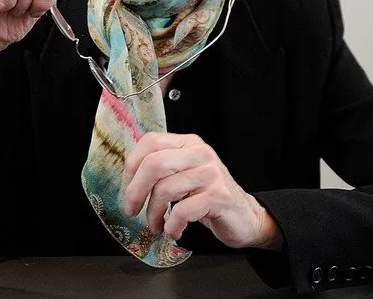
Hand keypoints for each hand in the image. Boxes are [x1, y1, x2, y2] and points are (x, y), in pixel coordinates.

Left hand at [121, 132, 281, 250]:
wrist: (244, 217)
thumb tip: (127, 180)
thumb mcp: (184, 175)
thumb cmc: (207, 197)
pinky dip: (172, 225)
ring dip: (154, 214)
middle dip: (135, 191)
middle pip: (154, 164)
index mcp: (188, 143)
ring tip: (156, 225)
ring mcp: (211, 173)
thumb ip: (162, 170)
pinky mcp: (218, 196)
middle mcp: (200, 153)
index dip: (132, 166)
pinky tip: (174, 231)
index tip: (128, 188)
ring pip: (165, 189)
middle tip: (131, 210)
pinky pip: (182, 211)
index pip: (151, 141)